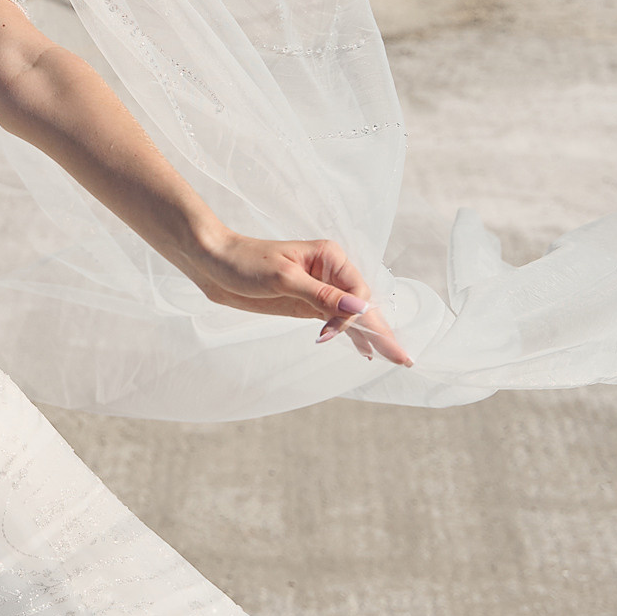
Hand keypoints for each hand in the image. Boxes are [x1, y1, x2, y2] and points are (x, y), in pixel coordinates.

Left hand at [182, 229, 414, 365]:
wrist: (212, 263)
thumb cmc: (244, 262)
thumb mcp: (282, 278)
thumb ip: (321, 295)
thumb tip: (359, 305)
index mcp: (330, 256)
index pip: (356, 290)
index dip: (354, 315)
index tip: (332, 334)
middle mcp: (330, 272)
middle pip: (362, 304)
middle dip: (380, 331)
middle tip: (404, 359)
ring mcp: (319, 289)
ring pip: (352, 315)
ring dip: (370, 336)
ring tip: (394, 359)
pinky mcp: (306, 304)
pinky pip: (335, 321)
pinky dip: (350, 335)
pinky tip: (365, 351)